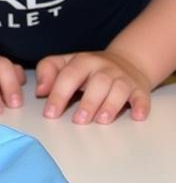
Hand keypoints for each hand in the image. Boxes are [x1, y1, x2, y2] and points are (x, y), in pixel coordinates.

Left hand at [35, 50, 150, 123]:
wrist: (126, 62)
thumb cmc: (87, 68)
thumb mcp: (65, 63)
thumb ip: (48, 71)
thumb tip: (40, 90)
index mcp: (82, 61)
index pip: (68, 76)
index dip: (58, 94)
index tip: (50, 114)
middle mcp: (104, 67)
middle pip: (97, 82)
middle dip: (88, 102)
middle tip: (78, 121)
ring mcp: (123, 78)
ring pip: (119, 89)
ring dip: (111, 106)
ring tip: (101, 121)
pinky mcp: (139, 89)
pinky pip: (142, 96)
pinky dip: (141, 106)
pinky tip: (137, 116)